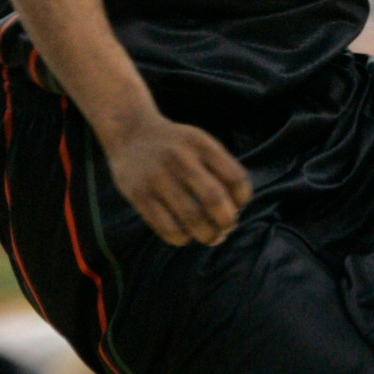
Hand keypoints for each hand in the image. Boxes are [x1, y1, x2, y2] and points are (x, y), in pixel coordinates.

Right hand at [103, 109, 251, 245]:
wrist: (130, 134)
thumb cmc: (176, 148)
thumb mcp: (201, 145)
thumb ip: (221, 173)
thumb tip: (232, 219)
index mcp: (200, 144)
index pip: (235, 178)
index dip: (242, 200)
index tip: (236, 205)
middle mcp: (179, 158)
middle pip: (214, 199)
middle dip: (227, 222)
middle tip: (225, 228)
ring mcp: (157, 177)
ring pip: (192, 219)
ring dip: (208, 235)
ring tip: (209, 236)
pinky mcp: (139, 195)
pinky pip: (168, 228)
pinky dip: (183, 238)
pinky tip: (185, 234)